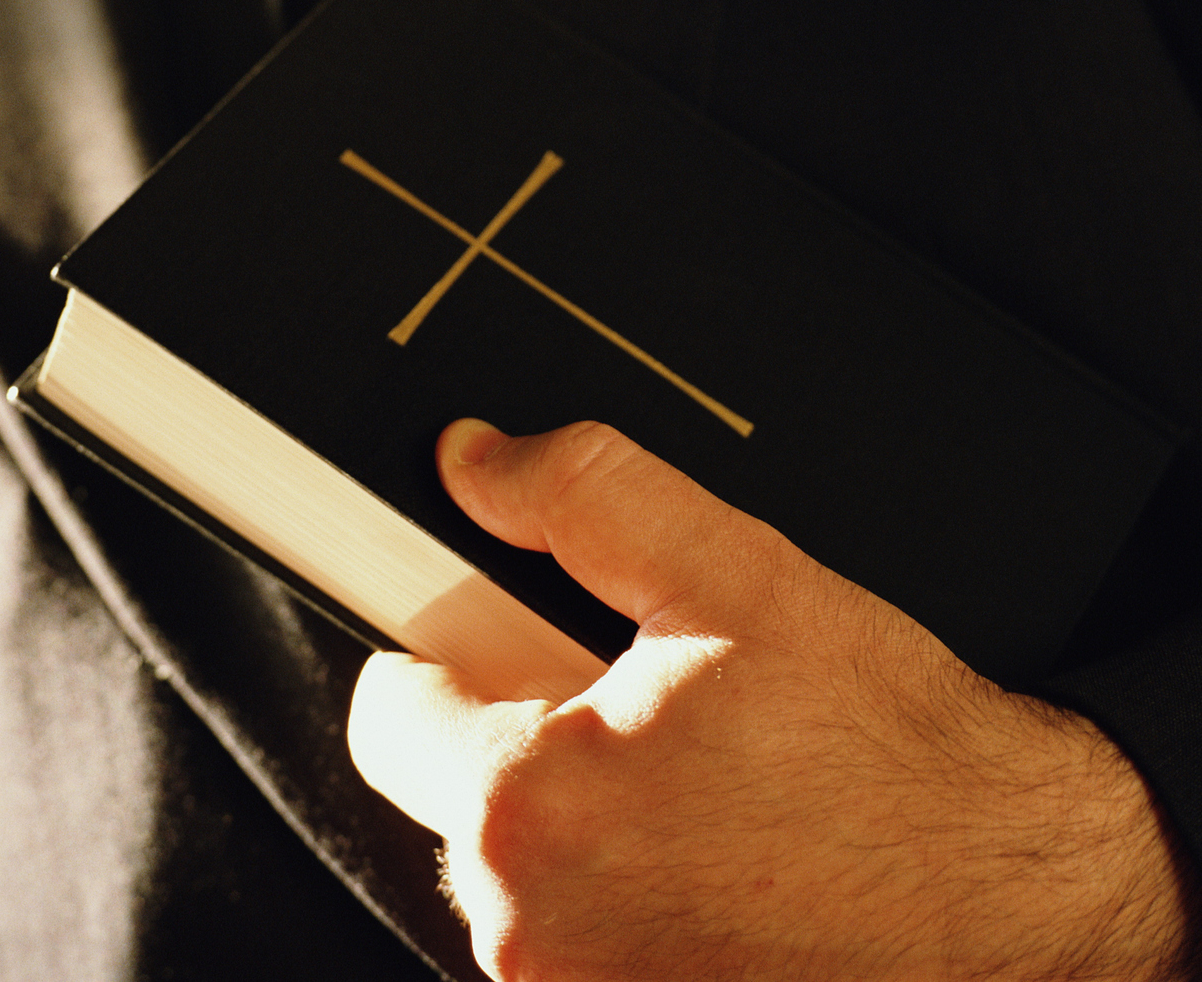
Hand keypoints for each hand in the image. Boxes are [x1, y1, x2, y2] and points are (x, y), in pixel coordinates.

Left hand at [348, 419, 1196, 981]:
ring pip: (526, 871)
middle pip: (455, 796)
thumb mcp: (731, 572)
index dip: (452, 647)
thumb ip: (578, 495)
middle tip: (648, 708)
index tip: (505, 636)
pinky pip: (584, 935)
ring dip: (584, 820)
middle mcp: (536, 940)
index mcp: (528, 815)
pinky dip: (628, 889)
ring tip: (700, 782)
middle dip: (528, 736)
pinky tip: (717, 851)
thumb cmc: (889, 753)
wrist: (1011, 886)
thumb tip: (476, 466)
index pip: (388, 709)